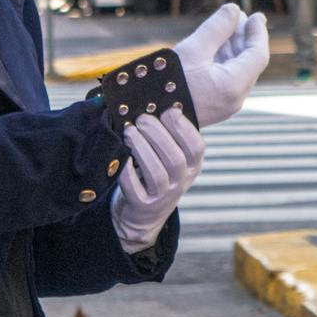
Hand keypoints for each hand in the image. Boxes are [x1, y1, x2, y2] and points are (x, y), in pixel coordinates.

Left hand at [110, 111, 203, 249]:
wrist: (143, 213)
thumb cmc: (155, 172)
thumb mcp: (170, 156)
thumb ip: (169, 135)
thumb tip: (156, 103)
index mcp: (193, 166)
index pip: (196, 148)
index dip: (183, 128)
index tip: (168, 110)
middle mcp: (182, 182)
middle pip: (175, 159)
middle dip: (158, 134)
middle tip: (142, 118)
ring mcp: (163, 197)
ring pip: (156, 172)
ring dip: (142, 148)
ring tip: (129, 132)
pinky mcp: (143, 205)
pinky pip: (134, 188)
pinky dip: (127, 170)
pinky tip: (120, 154)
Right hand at [176, 3, 269, 125]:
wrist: (146, 114)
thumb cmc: (167, 82)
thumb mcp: (193, 49)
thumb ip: (216, 28)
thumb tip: (233, 9)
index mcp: (233, 86)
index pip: (258, 55)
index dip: (258, 33)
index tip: (256, 16)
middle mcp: (234, 99)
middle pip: (249, 63)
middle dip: (244, 37)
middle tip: (238, 16)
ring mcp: (224, 105)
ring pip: (237, 70)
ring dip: (233, 47)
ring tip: (227, 25)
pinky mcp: (213, 106)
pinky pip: (226, 79)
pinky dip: (224, 60)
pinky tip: (215, 45)